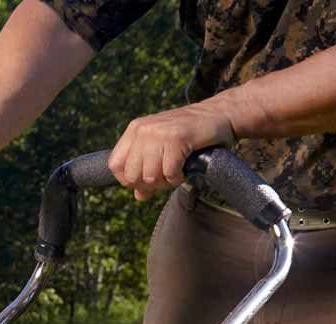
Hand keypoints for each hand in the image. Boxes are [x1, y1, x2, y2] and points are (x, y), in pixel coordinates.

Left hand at [109, 101, 235, 199]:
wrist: (220, 114)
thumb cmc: (191, 135)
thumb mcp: (162, 151)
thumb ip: (147, 171)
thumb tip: (139, 196)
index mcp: (135, 130)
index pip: (115, 166)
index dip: (130, 180)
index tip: (147, 179)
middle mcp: (143, 129)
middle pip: (132, 176)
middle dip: (149, 184)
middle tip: (166, 176)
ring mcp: (158, 132)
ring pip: (150, 177)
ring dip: (166, 182)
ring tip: (176, 171)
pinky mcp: (176, 137)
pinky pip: (169, 173)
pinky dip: (178, 178)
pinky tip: (185, 169)